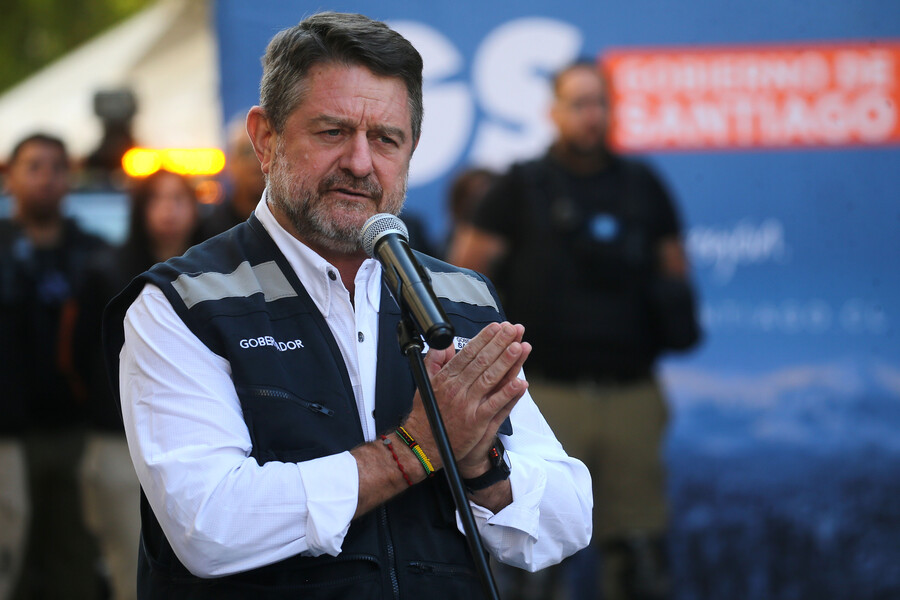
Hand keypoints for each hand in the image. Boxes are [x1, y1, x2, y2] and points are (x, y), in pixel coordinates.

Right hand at [403, 322, 530, 478]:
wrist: (423, 445)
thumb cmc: (428, 416)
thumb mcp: (426, 383)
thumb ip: (435, 362)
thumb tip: (443, 344)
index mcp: (447, 378)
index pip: (468, 353)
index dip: (484, 339)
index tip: (497, 327)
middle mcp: (458, 388)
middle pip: (482, 361)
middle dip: (499, 343)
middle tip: (513, 330)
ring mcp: (468, 405)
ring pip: (491, 379)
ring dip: (506, 362)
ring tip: (519, 347)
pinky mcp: (476, 421)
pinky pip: (495, 404)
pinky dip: (508, 393)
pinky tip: (520, 382)